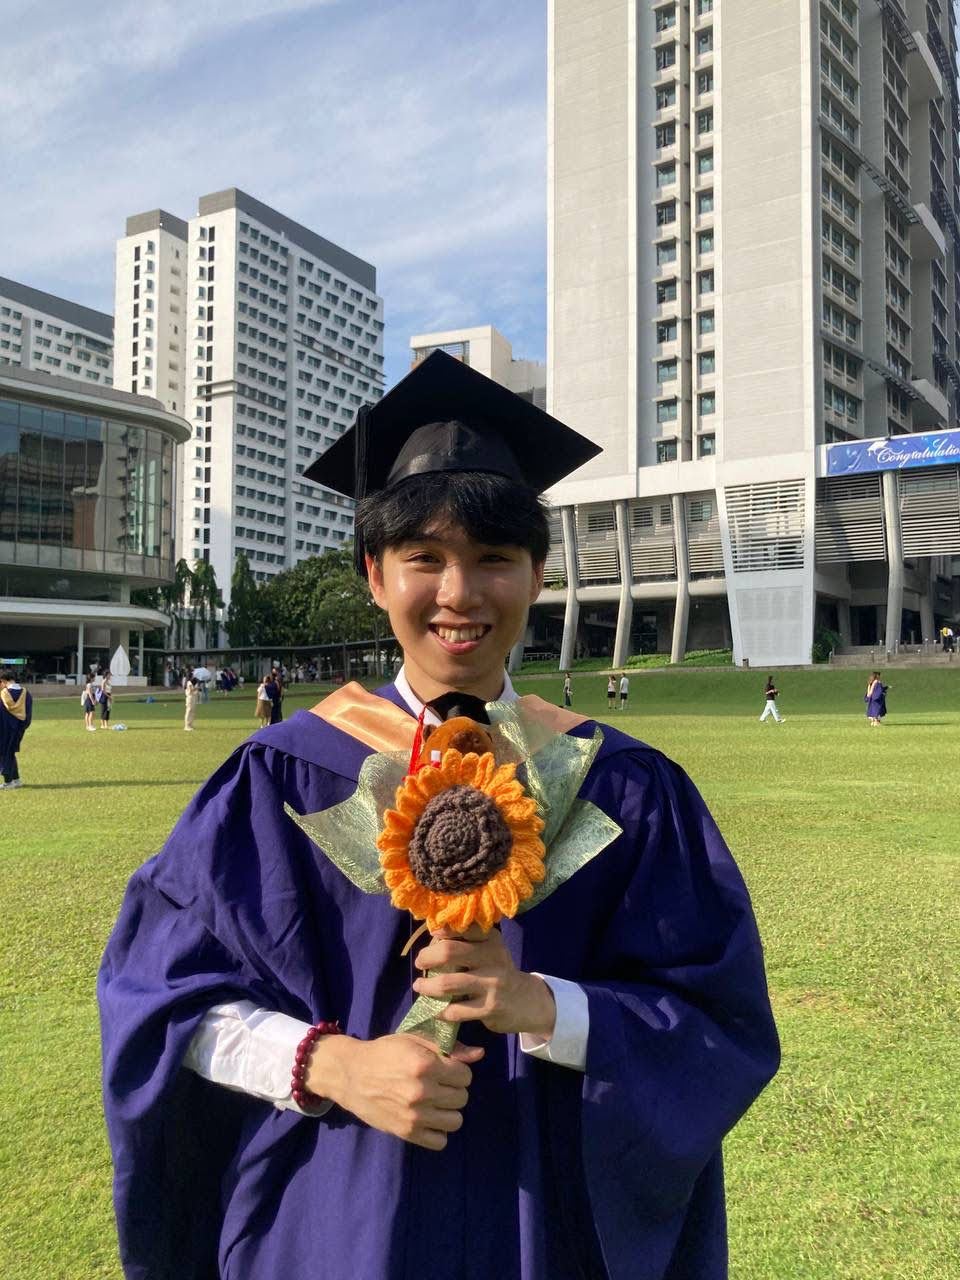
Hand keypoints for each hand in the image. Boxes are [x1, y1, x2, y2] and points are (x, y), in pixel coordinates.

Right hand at [305, 1031, 482, 1150]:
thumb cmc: (384, 1053)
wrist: (351, 1074)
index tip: (446, 1070)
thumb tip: (479, 1054)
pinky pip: (440, 1141)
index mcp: (425, 1065)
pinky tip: (428, 1118)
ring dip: (448, 1110)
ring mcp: (415, 1115)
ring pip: (456, 1121)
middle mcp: (422, 1092)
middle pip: (462, 1098)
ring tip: (434, 1102)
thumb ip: (449, 1047)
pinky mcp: (407, 1133)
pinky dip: (438, 1131)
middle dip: (454, 1089)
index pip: (465, 1076)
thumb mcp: (414, 1040)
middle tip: (438, 1085)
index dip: (458, 1071)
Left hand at [412, 925, 556, 1038]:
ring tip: (420, 986)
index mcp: (491, 939)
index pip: (462, 928)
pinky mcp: (489, 1008)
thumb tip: (433, 935)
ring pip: (447, 983)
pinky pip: (455, 1010)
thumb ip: (468, 942)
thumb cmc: (499, 971)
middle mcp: (492, 957)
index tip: (433, 935)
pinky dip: (439, 1010)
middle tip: (420, 962)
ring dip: (427, 986)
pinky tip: (434, 1009)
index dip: (442, 930)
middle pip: (449, 951)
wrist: (529, 1001)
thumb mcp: (491, 950)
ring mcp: (491, 984)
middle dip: (427, 957)